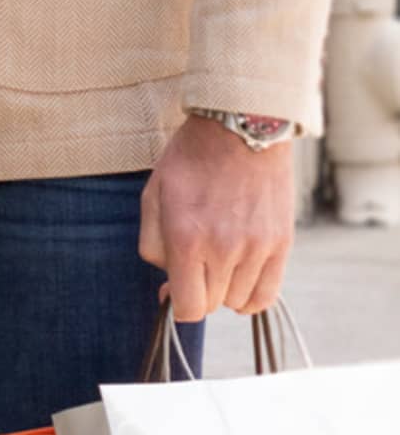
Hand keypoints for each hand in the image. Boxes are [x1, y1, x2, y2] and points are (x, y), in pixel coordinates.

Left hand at [139, 115, 294, 319]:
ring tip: (218, 257)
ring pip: (238, 302)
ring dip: (225, 289)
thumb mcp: (153, 193)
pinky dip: (251, 295)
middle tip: (195, 262)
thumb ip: (152, 245)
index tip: (174, 289)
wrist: (240, 127)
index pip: (188, 307)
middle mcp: (223, 248)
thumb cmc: (191, 158)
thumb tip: (165, 286)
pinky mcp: (281, 245)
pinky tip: (240, 275)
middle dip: (198, 290)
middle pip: (212, 305)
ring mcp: (256, 249)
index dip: (178, 303)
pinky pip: (267, 296)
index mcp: (186, 236)